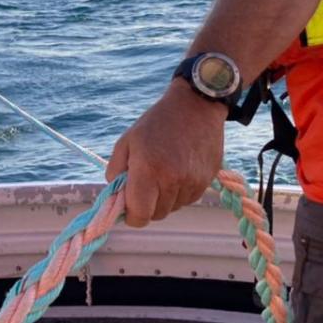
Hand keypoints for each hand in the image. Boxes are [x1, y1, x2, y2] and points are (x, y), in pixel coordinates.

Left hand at [106, 82, 226, 227]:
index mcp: (148, 171)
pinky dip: (180, 192)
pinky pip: (188, 199)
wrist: (196, 106)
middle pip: (156, 215)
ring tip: (164, 172)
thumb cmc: (157, 123)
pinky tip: (179, 170)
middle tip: (146, 183)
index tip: (129, 204)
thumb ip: (115, 173)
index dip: (132, 215)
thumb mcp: (126, 142)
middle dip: (148, 205)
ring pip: (173, 208)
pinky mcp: (207, 181)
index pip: (139, 216)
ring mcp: (193, 183)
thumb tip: (116, 199)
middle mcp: (172, 181)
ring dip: (165, 198)